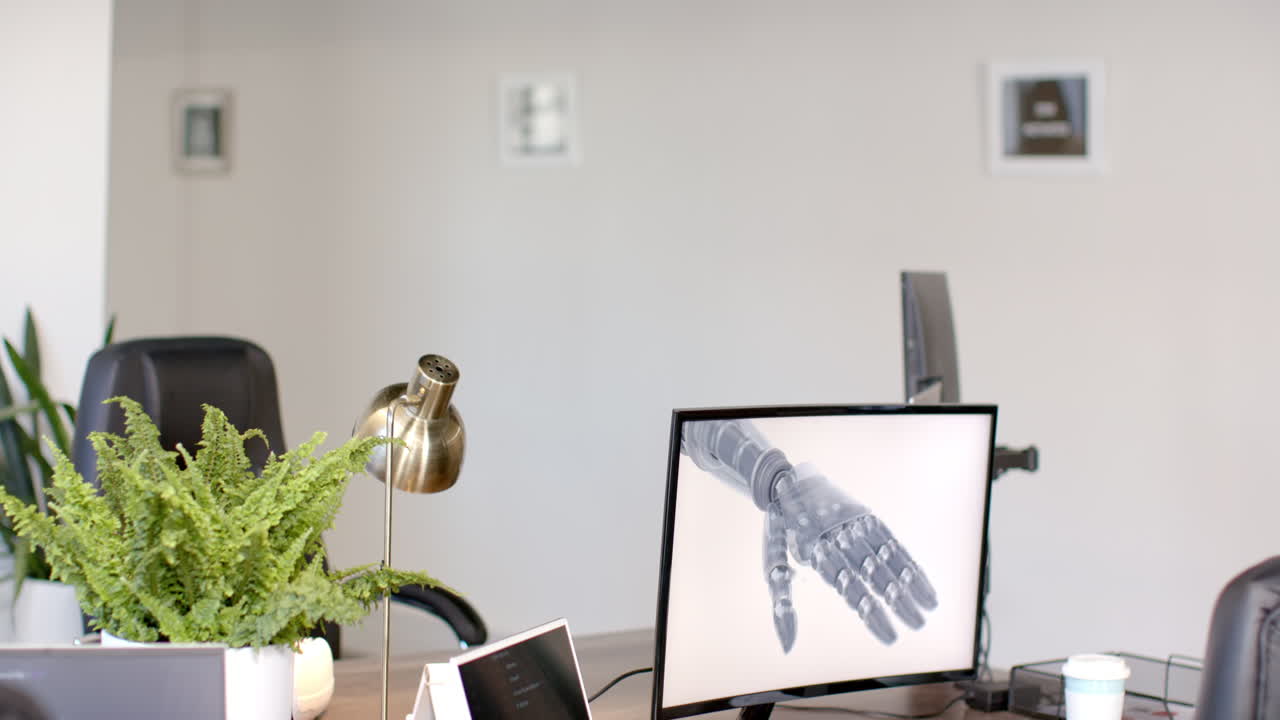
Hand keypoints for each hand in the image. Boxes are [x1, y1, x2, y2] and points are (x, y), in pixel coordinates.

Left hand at [763, 462, 936, 649]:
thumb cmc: (781, 531)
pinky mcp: (866, 517)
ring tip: (928, 609)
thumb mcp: (773, 564)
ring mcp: (855, 525)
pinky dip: (908, 563)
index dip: (871, 613)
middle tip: (917, 625)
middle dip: (897, 601)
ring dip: (909, 583)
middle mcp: (840, 537)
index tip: (890, 637)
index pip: (850, 588)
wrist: (785, 482)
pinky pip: (891, 541)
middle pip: (873, 573)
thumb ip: (782, 604)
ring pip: (886, 557)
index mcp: (816, 551)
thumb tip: (787, 647)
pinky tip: (923, 582)